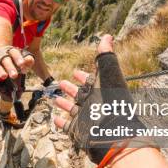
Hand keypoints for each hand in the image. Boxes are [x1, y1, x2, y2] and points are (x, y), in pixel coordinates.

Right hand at [0, 45, 34, 80]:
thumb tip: (30, 60)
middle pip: (5, 60)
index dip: (18, 58)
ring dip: (0, 71)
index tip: (22, 64)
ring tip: (4, 76)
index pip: (14, 53)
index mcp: (10, 51)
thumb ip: (28, 60)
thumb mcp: (22, 58)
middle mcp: (1, 55)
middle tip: (15, 75)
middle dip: (10, 67)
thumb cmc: (14, 59)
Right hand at [53, 34, 152, 164]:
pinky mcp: (78, 131)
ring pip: (73, 109)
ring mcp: (85, 118)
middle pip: (81, 94)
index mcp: (101, 90)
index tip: (75, 72)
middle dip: (72, 88)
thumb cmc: (111, 100)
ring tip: (55, 98)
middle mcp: (93, 104)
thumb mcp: (108, 73)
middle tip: (62, 83)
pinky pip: (68, 126)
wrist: (112, 131)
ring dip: (64, 104)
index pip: (91, 81)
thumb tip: (108, 36)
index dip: (83, 76)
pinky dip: (61, 122)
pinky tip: (55, 118)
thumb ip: (105, 56)